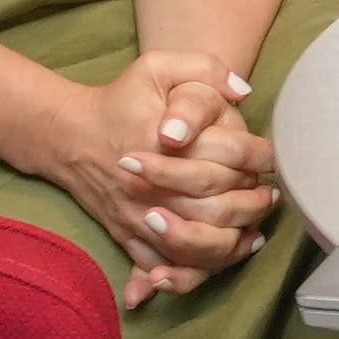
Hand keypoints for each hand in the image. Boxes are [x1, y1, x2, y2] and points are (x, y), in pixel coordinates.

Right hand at [34, 66, 277, 306]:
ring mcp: (139, 217)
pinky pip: (166, 268)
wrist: (68, 136)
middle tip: (269, 195)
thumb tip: (243, 91)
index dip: (258, 157)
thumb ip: (203, 69)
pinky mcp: (129, 237)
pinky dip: (197, 271)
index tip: (269, 157)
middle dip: (253, 204)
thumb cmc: (120, 101)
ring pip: (197, 247)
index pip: (228, 155)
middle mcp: (152, 186)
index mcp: (164, 143)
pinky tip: (223, 254)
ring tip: (254, 227)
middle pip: (218, 208)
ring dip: (234, 242)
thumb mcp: (157, 67)